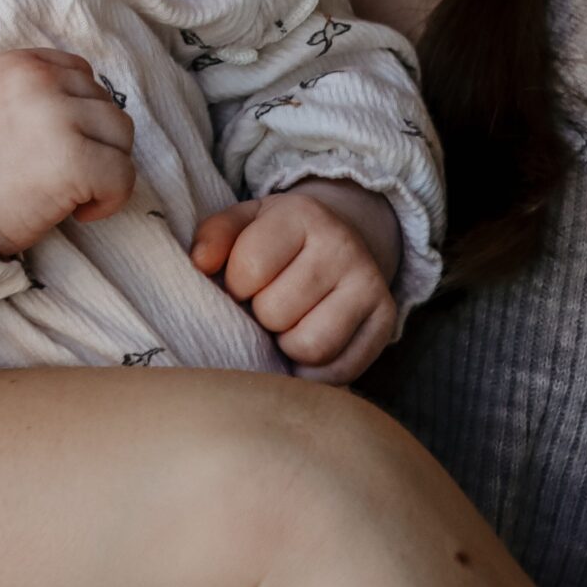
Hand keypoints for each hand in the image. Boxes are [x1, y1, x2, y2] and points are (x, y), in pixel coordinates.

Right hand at [0, 49, 134, 256]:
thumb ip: (33, 90)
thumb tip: (90, 100)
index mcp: (17, 64)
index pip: (82, 74)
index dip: (78, 115)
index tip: (58, 146)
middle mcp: (38, 80)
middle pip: (106, 103)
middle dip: (93, 142)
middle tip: (61, 174)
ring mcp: (57, 117)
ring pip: (121, 133)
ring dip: (106, 166)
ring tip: (72, 190)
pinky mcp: (73, 161)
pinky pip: (123, 174)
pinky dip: (111, 199)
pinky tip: (80, 212)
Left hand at [192, 184, 397, 382]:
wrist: (342, 237)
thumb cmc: (277, 239)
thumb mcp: (243, 223)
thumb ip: (214, 236)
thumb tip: (200, 263)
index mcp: (300, 214)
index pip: (249, 269)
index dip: (235, 285)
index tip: (242, 282)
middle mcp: (342, 245)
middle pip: (276, 312)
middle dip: (260, 317)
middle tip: (266, 304)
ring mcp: (370, 282)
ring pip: (310, 347)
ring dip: (286, 346)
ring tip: (285, 325)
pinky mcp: (386, 319)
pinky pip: (340, 371)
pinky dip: (315, 372)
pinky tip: (305, 348)